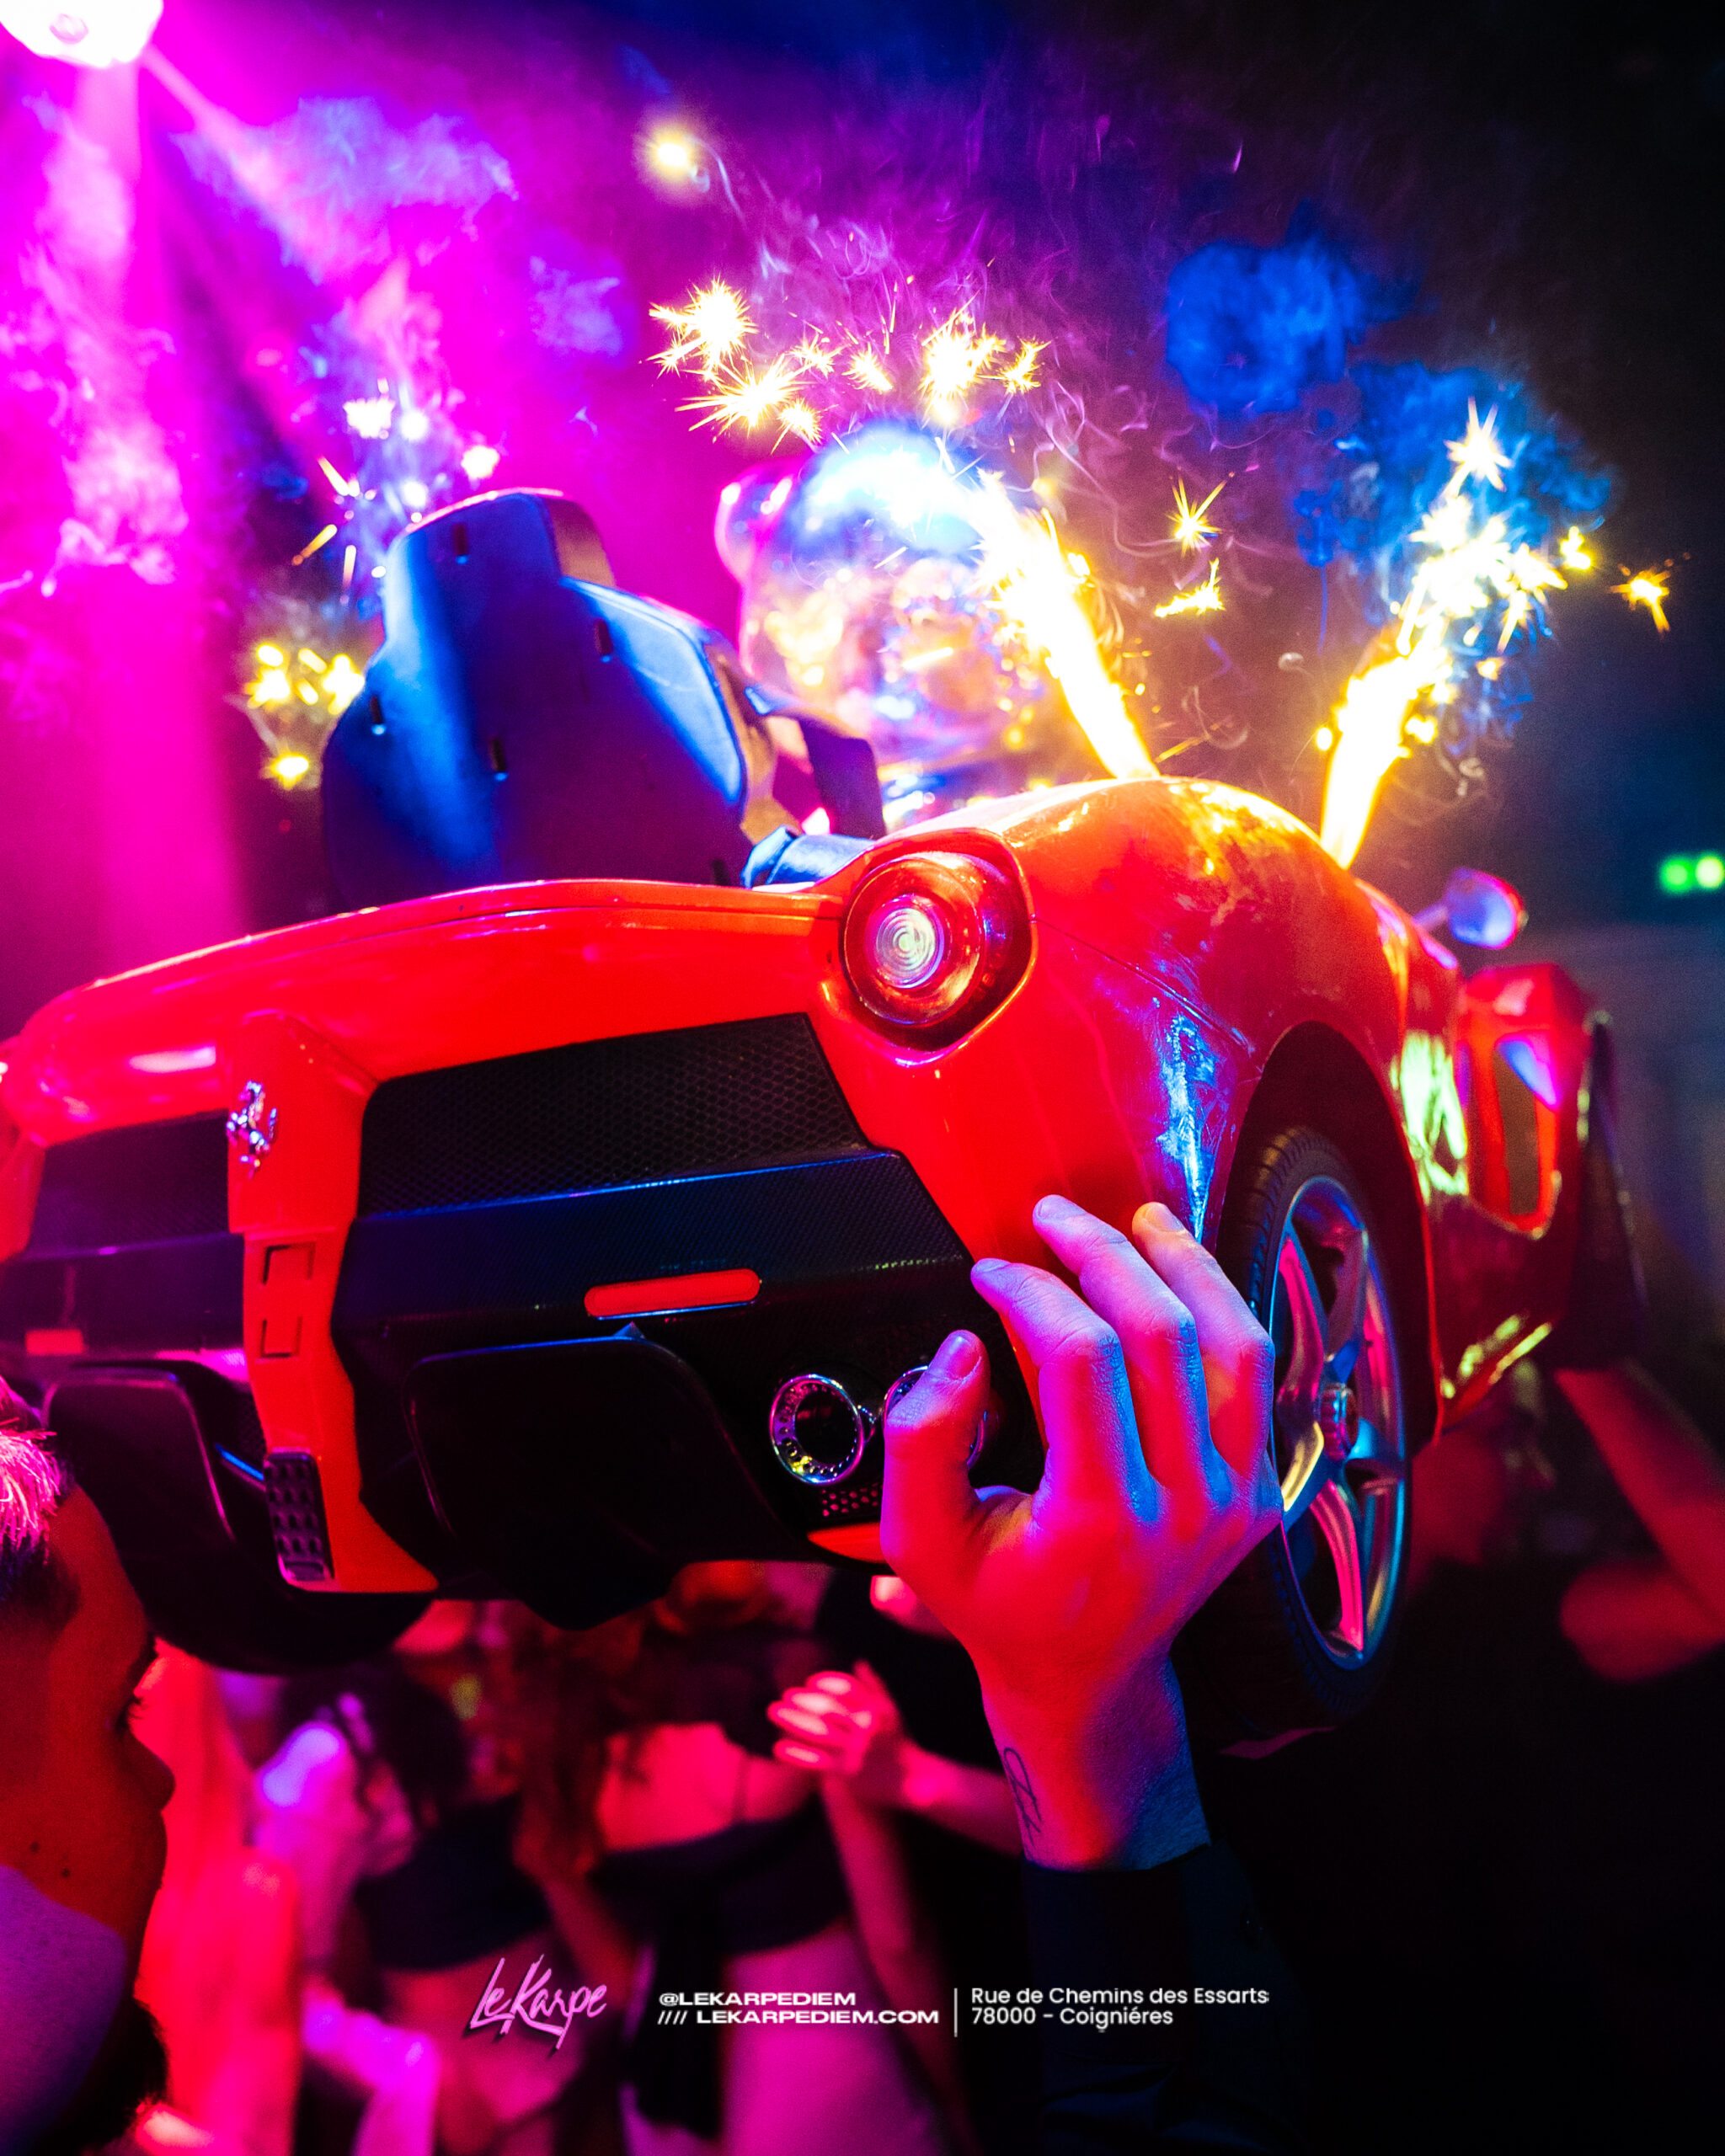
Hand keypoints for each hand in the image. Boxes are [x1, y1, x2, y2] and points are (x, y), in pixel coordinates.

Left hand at [768, 1663, 910, 1804]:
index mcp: (876, 1709)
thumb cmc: (898, 1742)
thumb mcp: (892, 1710)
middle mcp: (866, 1728)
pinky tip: (779, 1747)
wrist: (911, 1779)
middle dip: (802, 1700)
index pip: (846, 1688)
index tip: (809, 1682)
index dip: (825, 1683)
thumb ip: (875, 1686)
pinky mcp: (847, 1773)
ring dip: (793, 1721)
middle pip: (828, 1709)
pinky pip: (816, 1761)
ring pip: (818, 1733)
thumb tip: (859, 1661)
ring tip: (774, 1712)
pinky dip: (796, 1754)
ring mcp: (856, 1751)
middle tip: (783, 1696)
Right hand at [880, 1196, 1278, 1868]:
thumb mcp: (920, 1540)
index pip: (1081, 1359)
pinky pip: (1257, 1375)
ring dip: (1185, 1266)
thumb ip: (921, 1440)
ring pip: (1236, 1343)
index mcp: (1099, 1519)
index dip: (1032, 1292)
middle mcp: (1186, 1507)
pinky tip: (1178, 1274)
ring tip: (1138, 1219)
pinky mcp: (1261, 1492)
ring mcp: (1237, 1500)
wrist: (1087, 1680)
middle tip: (1051, 1216)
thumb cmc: (995, 1604)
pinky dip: (1221, 1309)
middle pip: (1162, 1335)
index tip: (989, 1270)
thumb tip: (963, 1346)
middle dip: (1102, 1254)